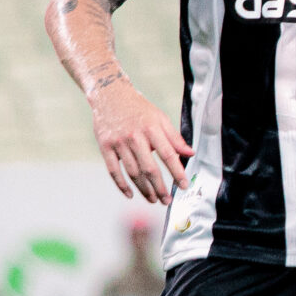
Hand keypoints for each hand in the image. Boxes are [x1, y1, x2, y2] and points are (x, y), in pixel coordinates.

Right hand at [90, 76, 191, 204]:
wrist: (110, 95)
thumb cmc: (139, 109)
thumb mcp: (160, 118)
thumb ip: (175, 138)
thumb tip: (190, 153)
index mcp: (152, 128)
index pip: (168, 154)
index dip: (177, 172)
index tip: (183, 185)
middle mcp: (135, 136)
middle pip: (149, 168)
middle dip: (160, 188)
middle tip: (167, 200)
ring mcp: (118, 142)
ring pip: (133, 172)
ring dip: (144, 189)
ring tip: (153, 199)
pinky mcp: (105, 146)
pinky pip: (113, 171)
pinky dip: (122, 185)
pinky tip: (130, 194)